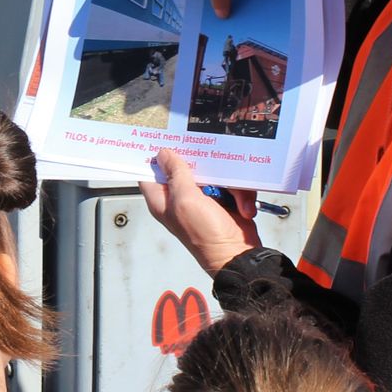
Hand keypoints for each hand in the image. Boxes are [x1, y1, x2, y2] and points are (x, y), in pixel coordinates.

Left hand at [139, 149, 259, 275]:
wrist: (239, 254)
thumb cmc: (207, 236)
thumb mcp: (186, 201)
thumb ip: (175, 174)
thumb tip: (164, 153)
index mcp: (163, 200)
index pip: (150, 172)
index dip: (154, 156)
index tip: (163, 138)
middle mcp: (180, 198)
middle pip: (184, 166)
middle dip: (201, 164)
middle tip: (210, 163)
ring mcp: (202, 198)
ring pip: (212, 172)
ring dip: (227, 184)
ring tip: (231, 197)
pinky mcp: (222, 199)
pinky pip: (230, 182)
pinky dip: (239, 192)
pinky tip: (241, 205)